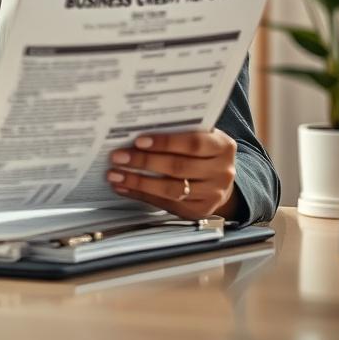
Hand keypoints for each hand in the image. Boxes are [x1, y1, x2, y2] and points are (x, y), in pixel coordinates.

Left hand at [106, 130, 238, 220]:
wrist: (220, 179)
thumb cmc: (203, 152)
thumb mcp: (201, 136)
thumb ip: (179, 132)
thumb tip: (137, 128)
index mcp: (222, 147)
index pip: (193, 143)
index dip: (165, 142)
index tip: (138, 140)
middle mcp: (221, 172)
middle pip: (178, 167)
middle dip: (144, 162)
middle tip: (119, 157)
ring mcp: (212, 194)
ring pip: (170, 189)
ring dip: (139, 181)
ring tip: (116, 174)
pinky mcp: (199, 210)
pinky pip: (166, 203)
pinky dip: (141, 194)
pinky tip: (124, 186)